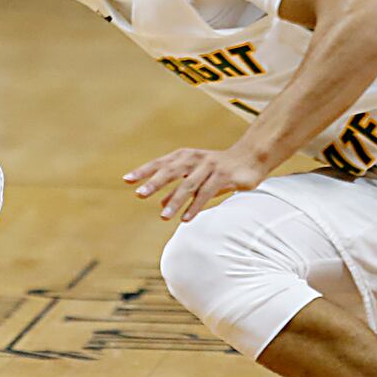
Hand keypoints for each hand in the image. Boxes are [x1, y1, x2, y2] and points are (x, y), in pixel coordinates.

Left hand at [123, 140, 278, 221]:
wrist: (250, 159)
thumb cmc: (218, 169)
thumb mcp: (195, 178)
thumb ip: (177, 189)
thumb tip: (159, 204)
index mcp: (184, 156)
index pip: (160, 163)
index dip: (143, 171)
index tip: (126, 180)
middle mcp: (194, 159)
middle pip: (170, 170)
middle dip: (154, 182)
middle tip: (139, 195)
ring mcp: (209, 167)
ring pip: (188, 185)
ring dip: (175, 201)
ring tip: (163, 217)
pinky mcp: (223, 176)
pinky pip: (206, 193)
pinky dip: (195, 206)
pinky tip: (185, 219)